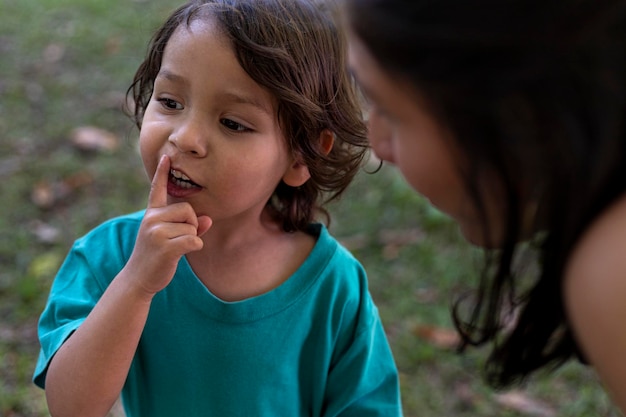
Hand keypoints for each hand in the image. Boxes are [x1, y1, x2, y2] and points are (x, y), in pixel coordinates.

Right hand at [125, 155, 211, 296]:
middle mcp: (152, 218)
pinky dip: (194, 247)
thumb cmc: (156, 256)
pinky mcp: (165, 246)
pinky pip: (194, 240)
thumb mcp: (170, 237)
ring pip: (192, 227)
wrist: (138, 279)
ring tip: (173, 249)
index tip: (166, 157)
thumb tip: (208, 219)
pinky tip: (179, 254)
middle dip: (191, 225)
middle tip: (176, 239)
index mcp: (152, 213)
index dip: (162, 173)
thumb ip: (190, 226)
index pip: (158, 189)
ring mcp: (157, 232)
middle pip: (188, 210)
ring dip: (190, 239)